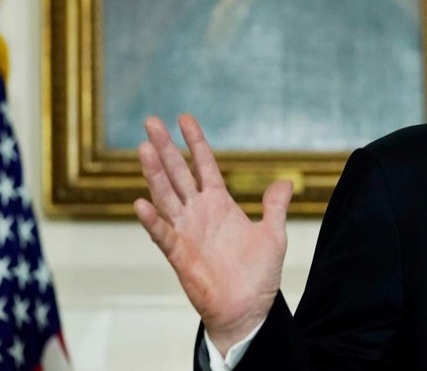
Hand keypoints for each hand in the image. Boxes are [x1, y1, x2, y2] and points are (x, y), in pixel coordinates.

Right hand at [134, 114, 291, 354]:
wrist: (248, 309)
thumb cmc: (258, 275)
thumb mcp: (273, 235)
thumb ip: (274, 207)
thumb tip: (285, 181)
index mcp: (219, 203)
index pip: (204, 165)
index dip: (195, 141)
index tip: (184, 117)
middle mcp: (199, 212)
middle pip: (178, 173)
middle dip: (165, 148)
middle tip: (150, 122)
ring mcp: (186, 231)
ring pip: (166, 196)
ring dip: (154, 174)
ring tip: (143, 149)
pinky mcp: (179, 255)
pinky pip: (163, 234)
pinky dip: (152, 220)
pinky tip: (141, 203)